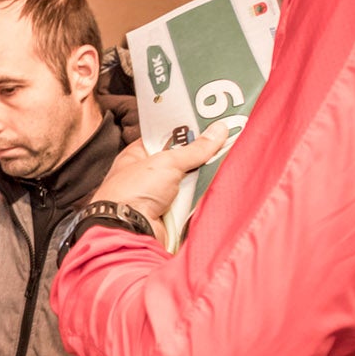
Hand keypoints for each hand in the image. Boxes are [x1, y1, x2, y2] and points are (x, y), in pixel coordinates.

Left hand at [88, 120, 232, 228]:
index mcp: (138, 156)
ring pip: (189, 182)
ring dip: (203, 178)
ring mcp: (158, 196)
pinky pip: (191, 202)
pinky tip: (217, 187)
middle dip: (200, 156)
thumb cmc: (133, 192)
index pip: (165, 138)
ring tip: (226, 162)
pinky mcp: (170, 214)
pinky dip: (201, 198)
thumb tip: (217, 131)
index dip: (185, 131)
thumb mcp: (167, 162)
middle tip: (224, 143)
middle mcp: (147, 175)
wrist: (128, 231)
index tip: (209, 124)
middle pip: (181, 161)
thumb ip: (195, 149)